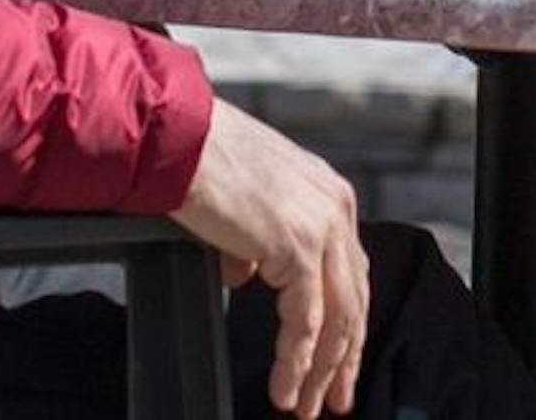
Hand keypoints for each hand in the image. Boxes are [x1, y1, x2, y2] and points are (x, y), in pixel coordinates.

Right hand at [175, 103, 368, 418]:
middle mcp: (336, 209)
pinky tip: (285, 388)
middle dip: (343, 358)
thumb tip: (247, 276)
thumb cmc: (204, 165)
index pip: (350, 273)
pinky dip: (297, 361)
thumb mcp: (246, 205)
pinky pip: (308, 321)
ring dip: (319, 371)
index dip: (346, 323)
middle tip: (332, 400)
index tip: (337, 363)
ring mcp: (323, 227)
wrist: (181, 142)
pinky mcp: (299, 247)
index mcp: (329, 196)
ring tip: (302, 406)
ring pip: (338, 319)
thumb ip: (257, 243)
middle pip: (354, 300)